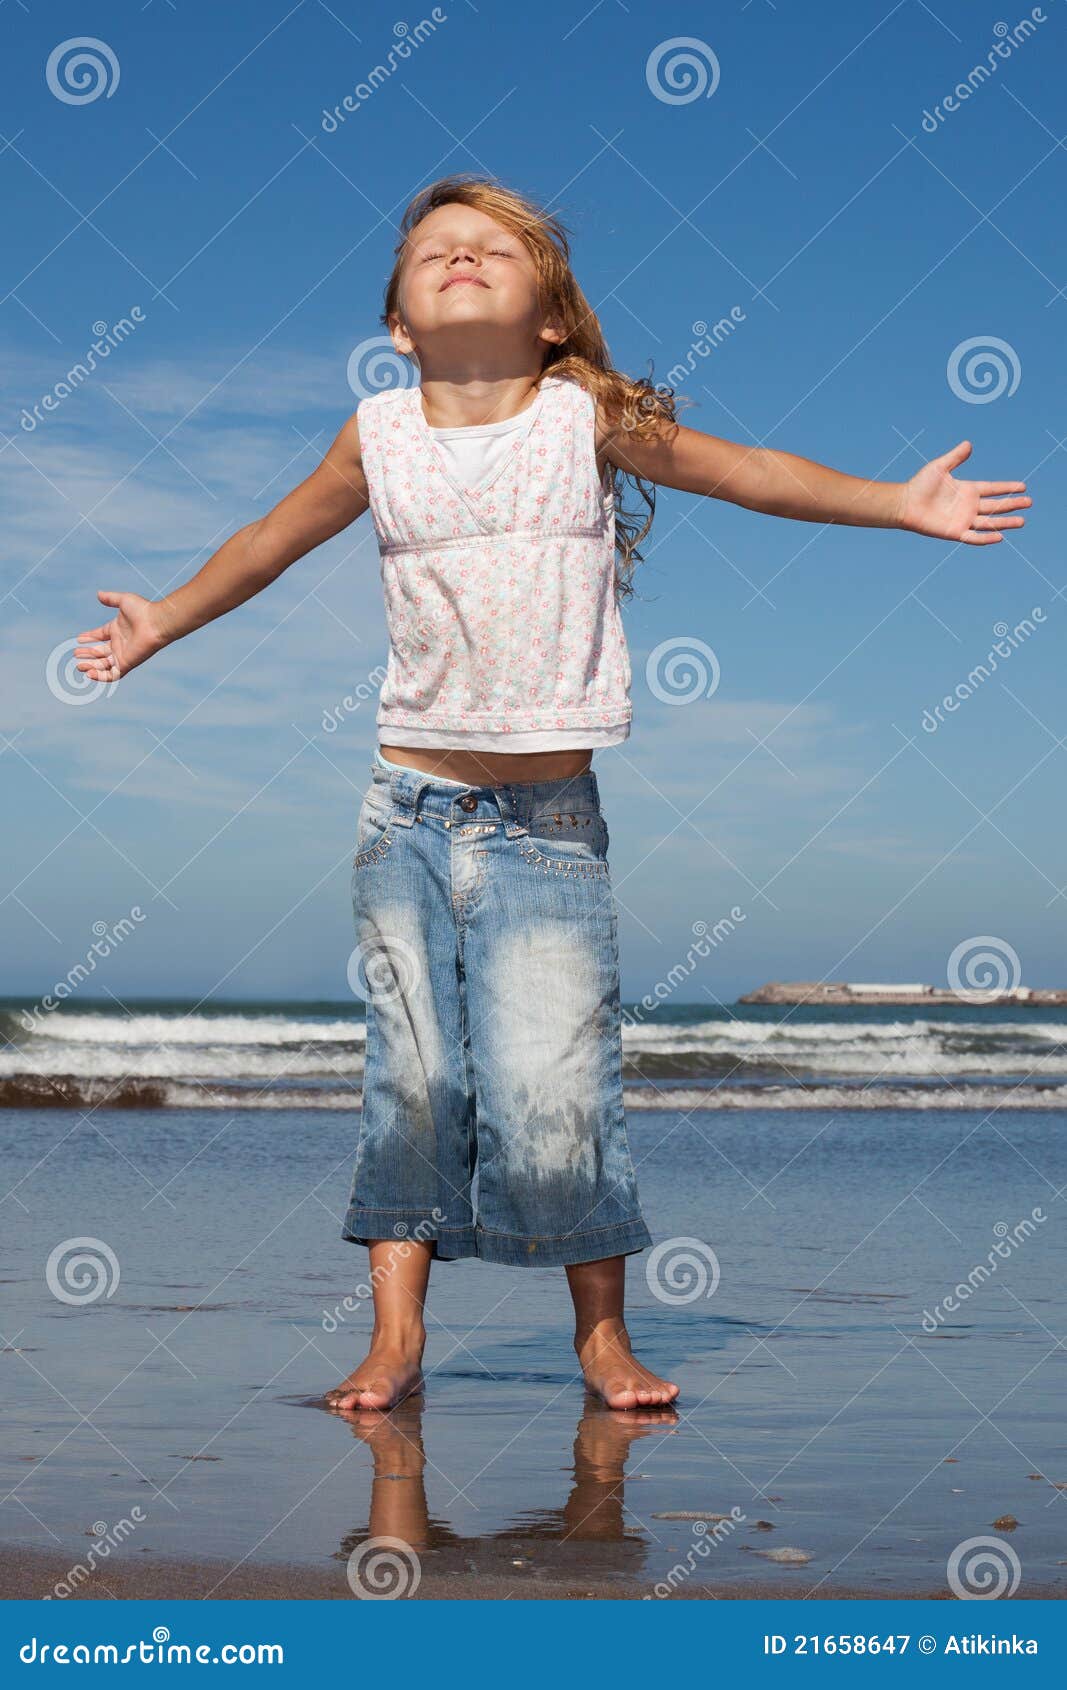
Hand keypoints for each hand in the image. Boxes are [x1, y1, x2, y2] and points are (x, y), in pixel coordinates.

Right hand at [72, 590, 169, 682]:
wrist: (156, 623)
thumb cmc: (143, 610)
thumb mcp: (123, 600)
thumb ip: (110, 598)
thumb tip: (98, 594)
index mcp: (117, 629)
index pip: (100, 635)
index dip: (89, 637)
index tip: (79, 638)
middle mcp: (119, 643)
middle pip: (100, 651)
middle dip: (88, 654)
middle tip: (76, 654)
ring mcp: (122, 654)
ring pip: (104, 664)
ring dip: (91, 666)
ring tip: (79, 666)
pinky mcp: (126, 663)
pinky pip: (112, 674)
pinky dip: (101, 676)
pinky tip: (89, 674)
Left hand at [895, 440, 1030, 543]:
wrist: (905, 503)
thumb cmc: (920, 484)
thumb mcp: (940, 467)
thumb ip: (955, 457)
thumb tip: (968, 444)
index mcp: (967, 489)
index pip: (993, 488)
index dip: (1007, 488)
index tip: (1023, 486)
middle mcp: (968, 506)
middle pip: (996, 506)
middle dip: (1012, 504)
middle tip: (1029, 503)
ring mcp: (963, 519)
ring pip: (989, 522)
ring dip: (1005, 522)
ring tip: (1022, 521)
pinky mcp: (955, 532)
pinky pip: (974, 537)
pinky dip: (986, 538)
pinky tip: (1000, 537)